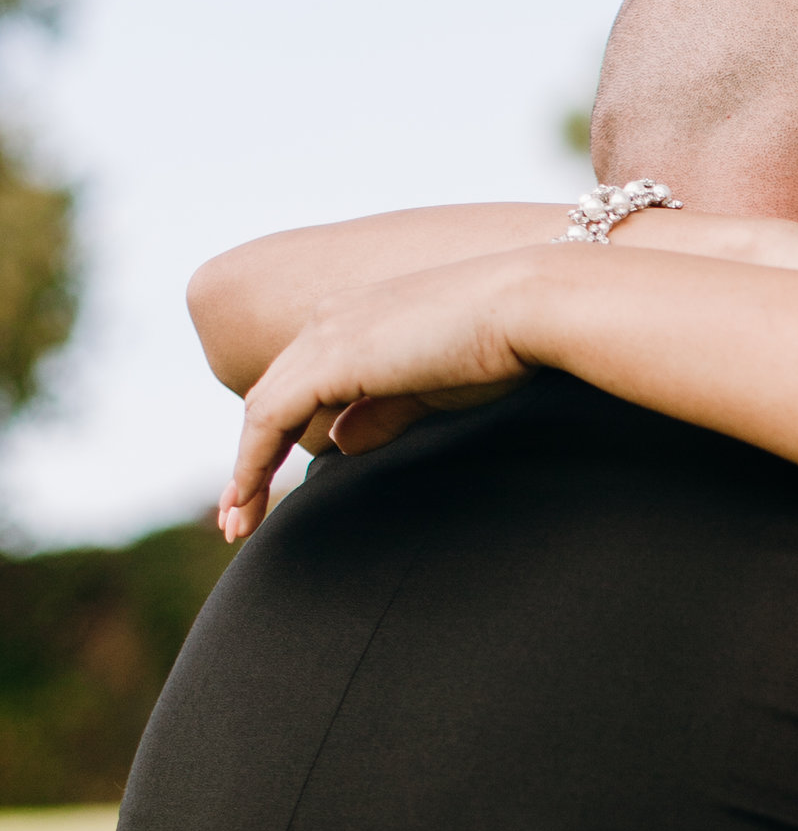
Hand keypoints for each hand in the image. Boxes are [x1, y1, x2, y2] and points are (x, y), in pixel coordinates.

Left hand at [218, 252, 545, 541]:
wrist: (527, 305)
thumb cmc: (498, 343)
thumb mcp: (429, 387)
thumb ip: (381, 411)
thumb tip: (341, 440)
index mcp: (352, 319)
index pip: (296, 384)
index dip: (276, 438)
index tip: (267, 488)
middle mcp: (328, 319)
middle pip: (269, 399)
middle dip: (250, 460)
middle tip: (237, 516)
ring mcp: (326, 334)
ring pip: (261, 412)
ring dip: (245, 472)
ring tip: (237, 525)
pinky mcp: (331, 359)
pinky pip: (270, 418)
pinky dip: (252, 461)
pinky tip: (250, 499)